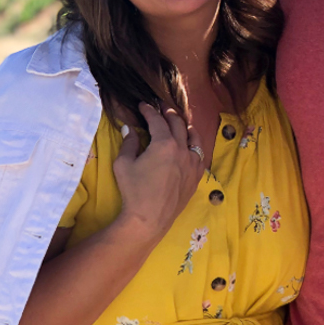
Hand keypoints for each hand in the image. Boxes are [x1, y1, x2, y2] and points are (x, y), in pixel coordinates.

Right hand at [112, 102, 205, 244]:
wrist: (149, 219)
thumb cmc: (134, 191)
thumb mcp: (124, 164)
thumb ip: (129, 143)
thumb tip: (130, 129)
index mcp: (164, 144)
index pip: (157, 121)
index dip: (149, 111)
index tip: (143, 106)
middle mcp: (182, 150)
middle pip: (178, 125)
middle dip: (169, 114)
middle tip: (162, 109)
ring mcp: (192, 163)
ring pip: (194, 138)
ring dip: (186, 127)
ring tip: (180, 123)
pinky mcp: (196, 176)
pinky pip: (200, 155)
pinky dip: (195, 146)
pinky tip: (191, 146)